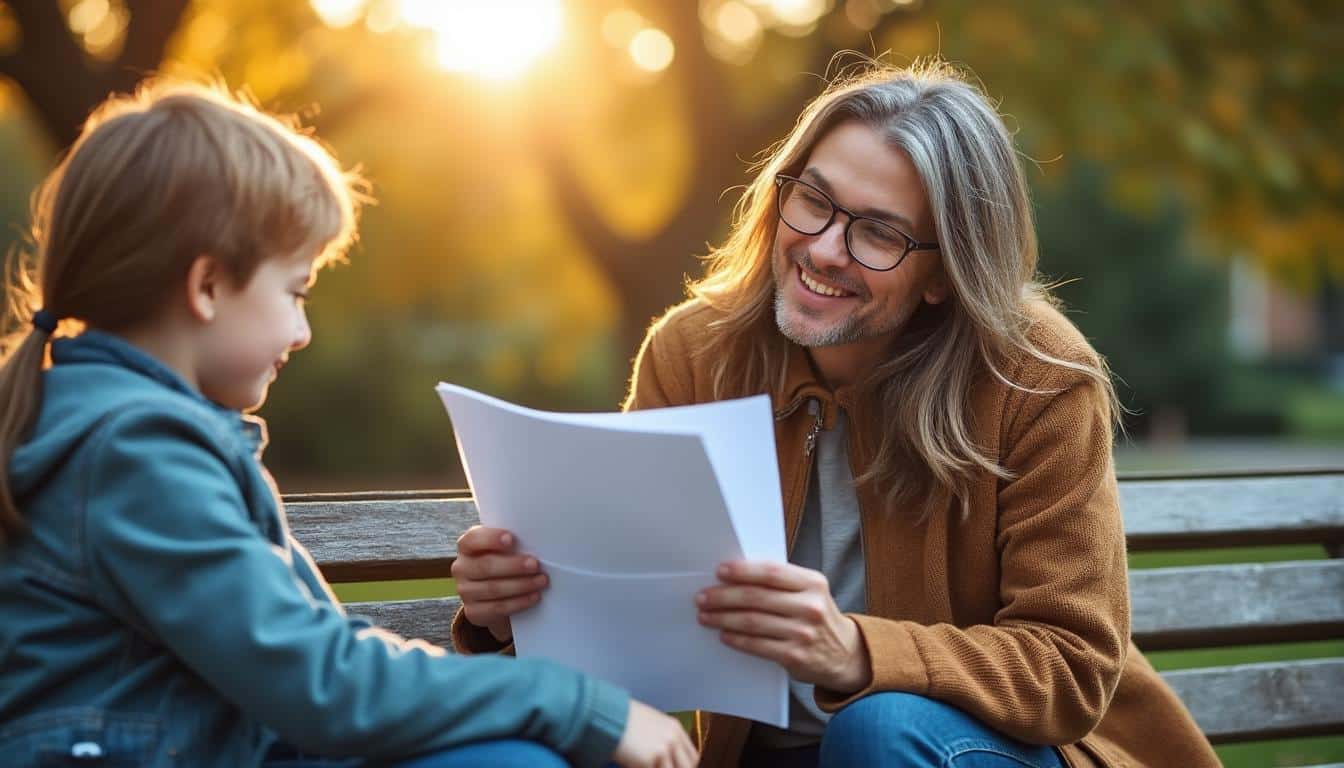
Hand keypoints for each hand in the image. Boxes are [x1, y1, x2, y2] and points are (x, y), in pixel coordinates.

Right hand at [450, 526, 547, 642]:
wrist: (497, 595)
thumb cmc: (504, 562)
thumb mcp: (504, 550)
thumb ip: (512, 544)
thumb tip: (535, 543)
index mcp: (467, 546)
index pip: (473, 539)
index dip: (491, 539)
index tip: (511, 539)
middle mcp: (461, 567)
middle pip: (485, 566)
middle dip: (513, 565)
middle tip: (535, 564)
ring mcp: (465, 591)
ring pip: (493, 588)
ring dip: (521, 585)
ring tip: (541, 581)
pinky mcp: (473, 611)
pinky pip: (498, 607)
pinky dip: (519, 602)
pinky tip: (534, 596)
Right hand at [611, 699, 697, 767]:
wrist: (607, 715)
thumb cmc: (623, 719)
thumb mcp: (651, 722)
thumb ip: (664, 737)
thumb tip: (666, 755)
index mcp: (674, 728)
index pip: (693, 756)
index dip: (686, 766)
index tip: (678, 767)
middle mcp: (673, 738)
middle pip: (688, 766)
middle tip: (662, 767)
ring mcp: (663, 748)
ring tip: (647, 766)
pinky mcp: (650, 759)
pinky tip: (636, 766)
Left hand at [696, 560, 870, 693]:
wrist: (845, 653)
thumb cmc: (817, 617)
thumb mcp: (810, 592)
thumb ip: (782, 583)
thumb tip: (736, 575)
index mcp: (812, 583)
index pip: (771, 572)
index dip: (743, 570)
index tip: (720, 571)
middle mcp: (810, 606)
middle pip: (756, 597)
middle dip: (724, 596)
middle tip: (702, 597)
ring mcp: (803, 633)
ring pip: (753, 622)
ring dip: (723, 618)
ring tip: (706, 615)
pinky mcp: (795, 656)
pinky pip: (757, 645)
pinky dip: (736, 639)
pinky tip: (724, 634)